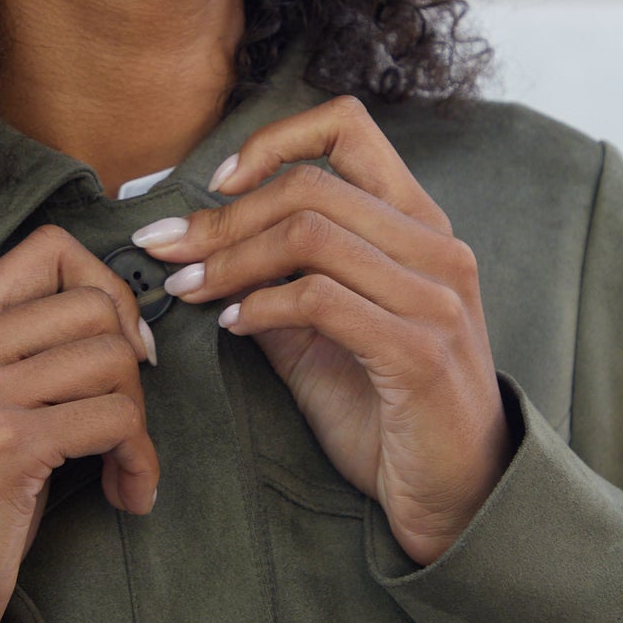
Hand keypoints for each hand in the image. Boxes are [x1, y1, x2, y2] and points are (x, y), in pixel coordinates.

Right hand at [0, 226, 159, 622]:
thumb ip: (23, 346)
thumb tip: (120, 315)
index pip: (50, 247)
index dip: (104, 286)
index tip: (116, 344)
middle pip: (94, 304)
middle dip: (132, 361)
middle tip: (123, 414)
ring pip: (113, 358)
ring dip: (139, 420)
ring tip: (123, 463)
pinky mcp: (6, 444)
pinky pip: (115, 420)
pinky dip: (139, 461)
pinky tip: (125, 493)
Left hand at [131, 95, 514, 565]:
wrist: (455, 495)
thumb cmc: (387, 411)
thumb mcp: (321, 336)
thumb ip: (275, 284)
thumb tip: (199, 249)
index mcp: (417, 224)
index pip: (348, 127)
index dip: (274, 141)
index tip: (219, 183)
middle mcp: (434, 248)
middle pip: (308, 187)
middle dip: (222, 217)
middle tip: (166, 249)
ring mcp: (434, 297)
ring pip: (310, 235)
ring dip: (230, 260)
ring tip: (188, 288)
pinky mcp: (419, 351)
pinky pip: (321, 300)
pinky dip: (262, 306)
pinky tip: (234, 326)